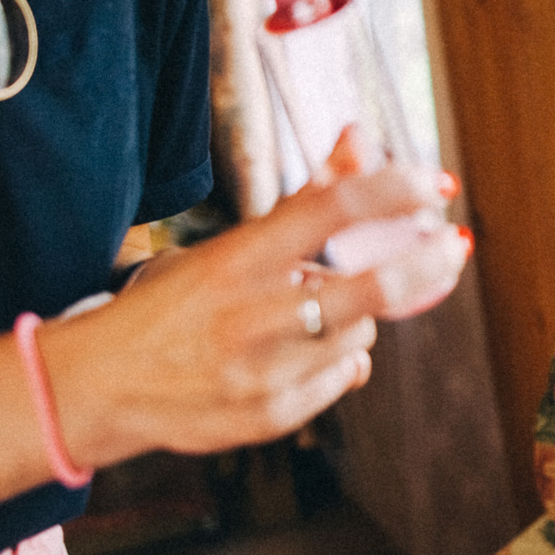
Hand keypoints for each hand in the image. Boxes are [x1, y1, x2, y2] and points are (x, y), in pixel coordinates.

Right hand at [46, 129, 468, 468]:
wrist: (100, 388)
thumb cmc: (170, 306)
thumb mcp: (223, 247)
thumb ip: (301, 201)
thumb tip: (359, 138)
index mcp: (234, 261)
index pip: (328, 210)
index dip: (392, 190)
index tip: (435, 181)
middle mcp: (250, 317)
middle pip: (370, 288)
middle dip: (425, 264)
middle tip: (454, 246)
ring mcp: (262, 372)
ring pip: (362, 334)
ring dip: (360, 315)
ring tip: (321, 310)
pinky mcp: (270, 416)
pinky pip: (344, 376)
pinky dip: (341, 359)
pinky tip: (305, 351)